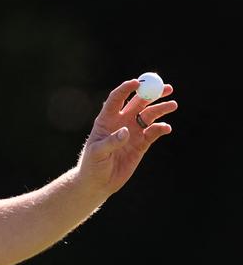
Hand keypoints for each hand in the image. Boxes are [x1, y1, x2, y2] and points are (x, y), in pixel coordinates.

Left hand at [77, 79, 177, 196]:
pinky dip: (160, 129)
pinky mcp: (141, 144)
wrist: (99, 182)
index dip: (127, 88)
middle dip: (152, 94)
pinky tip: (165, 128)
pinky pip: (153, 132)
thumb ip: (111, 142)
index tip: (138, 82)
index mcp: (106, 120)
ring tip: (172, 105)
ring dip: (161, 109)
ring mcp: (132, 132)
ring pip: (149, 116)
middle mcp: (121, 122)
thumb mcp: (97, 153)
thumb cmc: (92, 165)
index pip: (117, 99)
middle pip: (138, 103)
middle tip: (167, 88)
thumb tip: (126, 131)